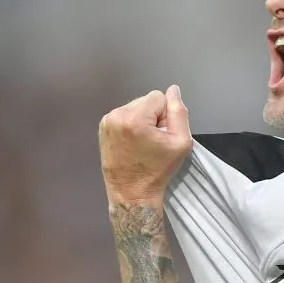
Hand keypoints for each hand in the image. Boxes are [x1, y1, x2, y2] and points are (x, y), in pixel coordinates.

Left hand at [99, 85, 191, 204]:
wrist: (131, 192)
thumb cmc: (157, 171)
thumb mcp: (180, 142)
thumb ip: (179, 112)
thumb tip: (173, 90)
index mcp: (135, 118)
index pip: (159, 97)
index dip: (166, 116)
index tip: (162, 135)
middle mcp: (117, 115)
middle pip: (146, 100)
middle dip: (153, 116)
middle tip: (153, 141)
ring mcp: (107, 121)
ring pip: (136, 106)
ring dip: (143, 120)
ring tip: (143, 143)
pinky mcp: (103, 127)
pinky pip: (124, 115)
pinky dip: (132, 124)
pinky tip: (133, 142)